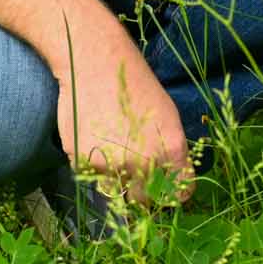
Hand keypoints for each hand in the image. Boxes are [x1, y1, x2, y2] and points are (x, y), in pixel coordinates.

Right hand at [54, 36, 193, 205]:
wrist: (96, 63)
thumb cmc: (136, 84)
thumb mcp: (168, 116)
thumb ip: (171, 152)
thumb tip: (170, 181)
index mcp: (172, 150)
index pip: (179, 194)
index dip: (173, 194)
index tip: (165, 190)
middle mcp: (144, 163)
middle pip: (144, 200)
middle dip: (141, 191)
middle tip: (133, 168)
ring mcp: (112, 164)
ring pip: (115, 188)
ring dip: (115, 176)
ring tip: (111, 144)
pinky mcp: (83, 162)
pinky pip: (91, 175)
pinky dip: (92, 163)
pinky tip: (94, 135)